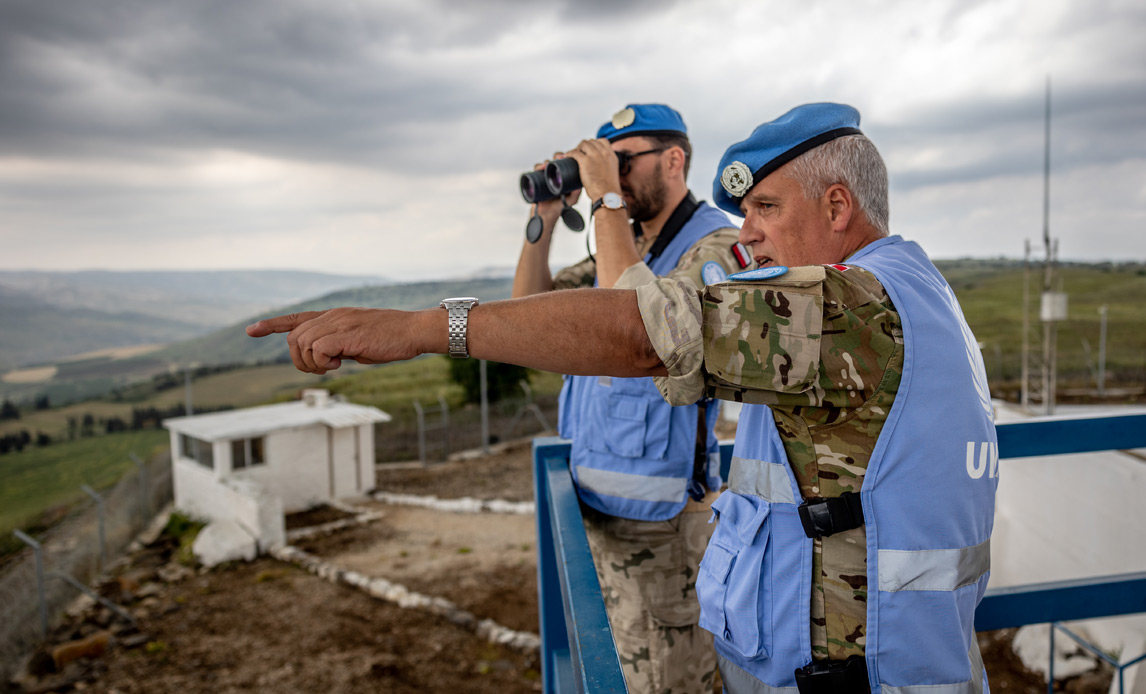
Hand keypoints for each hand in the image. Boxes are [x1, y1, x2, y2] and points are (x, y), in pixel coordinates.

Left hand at [246, 307, 431, 373]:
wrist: (414, 331)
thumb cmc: (391, 339)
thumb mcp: (358, 341)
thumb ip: (338, 345)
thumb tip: (323, 359)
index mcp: (335, 316)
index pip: (297, 317)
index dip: (272, 324)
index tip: (251, 330)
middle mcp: (333, 316)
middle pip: (294, 336)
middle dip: (299, 359)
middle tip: (323, 369)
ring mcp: (339, 323)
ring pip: (302, 342)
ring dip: (312, 363)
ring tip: (333, 367)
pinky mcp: (348, 334)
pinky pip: (318, 349)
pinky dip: (322, 362)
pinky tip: (340, 364)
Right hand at [531, 153, 580, 227]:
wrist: (547, 215)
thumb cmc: (560, 207)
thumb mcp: (571, 200)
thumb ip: (576, 194)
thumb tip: (580, 187)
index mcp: (563, 176)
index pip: (565, 163)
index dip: (565, 157)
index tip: (565, 156)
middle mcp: (554, 175)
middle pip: (555, 160)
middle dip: (556, 157)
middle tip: (557, 158)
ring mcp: (545, 177)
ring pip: (545, 164)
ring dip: (546, 162)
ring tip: (547, 165)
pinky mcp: (536, 181)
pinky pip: (535, 171)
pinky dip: (537, 167)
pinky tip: (539, 168)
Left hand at [565, 138, 620, 201]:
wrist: (607, 195)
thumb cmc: (609, 188)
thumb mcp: (612, 172)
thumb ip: (606, 166)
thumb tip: (599, 166)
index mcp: (611, 155)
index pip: (602, 141)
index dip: (594, 144)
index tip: (589, 150)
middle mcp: (604, 153)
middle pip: (591, 142)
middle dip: (584, 146)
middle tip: (580, 153)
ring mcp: (594, 156)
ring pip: (583, 144)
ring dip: (577, 148)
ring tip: (573, 155)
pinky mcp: (585, 161)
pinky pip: (574, 152)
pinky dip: (569, 153)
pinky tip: (567, 157)